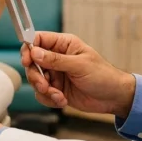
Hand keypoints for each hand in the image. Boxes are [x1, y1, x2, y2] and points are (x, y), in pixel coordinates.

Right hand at [21, 32, 136, 117]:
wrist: (113, 98)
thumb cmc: (103, 76)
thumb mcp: (79, 65)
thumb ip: (55, 60)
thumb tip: (35, 52)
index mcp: (64, 44)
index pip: (39, 40)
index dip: (29, 49)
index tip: (27, 61)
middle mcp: (57, 58)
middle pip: (33, 62)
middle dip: (36, 76)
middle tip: (45, 85)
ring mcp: (56, 74)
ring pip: (36, 79)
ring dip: (44, 90)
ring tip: (58, 95)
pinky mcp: (56, 89)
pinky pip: (42, 94)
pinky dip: (49, 99)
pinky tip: (62, 100)